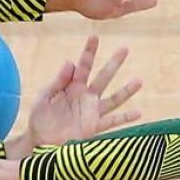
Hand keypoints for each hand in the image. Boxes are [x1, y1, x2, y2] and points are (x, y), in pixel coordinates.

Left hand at [23, 35, 142, 148]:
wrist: (40, 142)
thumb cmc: (40, 119)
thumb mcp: (44, 98)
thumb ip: (57, 82)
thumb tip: (70, 62)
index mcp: (72, 86)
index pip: (83, 66)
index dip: (89, 52)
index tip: (95, 37)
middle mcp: (86, 97)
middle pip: (103, 77)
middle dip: (114, 63)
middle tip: (125, 49)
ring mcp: (92, 111)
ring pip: (113, 99)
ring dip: (126, 90)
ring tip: (140, 81)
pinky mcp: (95, 127)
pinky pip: (113, 122)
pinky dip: (125, 118)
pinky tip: (138, 113)